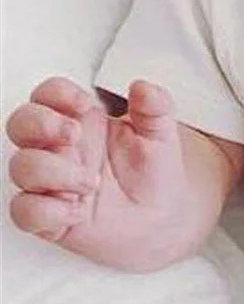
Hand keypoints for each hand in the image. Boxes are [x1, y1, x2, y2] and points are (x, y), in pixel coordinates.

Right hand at [6, 76, 189, 265]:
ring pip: (21, 167)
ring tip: (92, 183)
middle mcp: (60, 149)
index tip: (84, 103)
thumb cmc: (153, 173)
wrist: (162, 217)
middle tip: (75, 134)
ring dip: (53, 172)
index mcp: (82, 123)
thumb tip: (144, 87)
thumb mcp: (161, 135)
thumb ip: (155, 107)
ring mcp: (51, 182)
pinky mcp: (50, 217)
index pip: (48, 95)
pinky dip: (47, 212)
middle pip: (20, 124)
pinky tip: (77, 211)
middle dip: (40, 123)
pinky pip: (24, 212)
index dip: (57, 93)